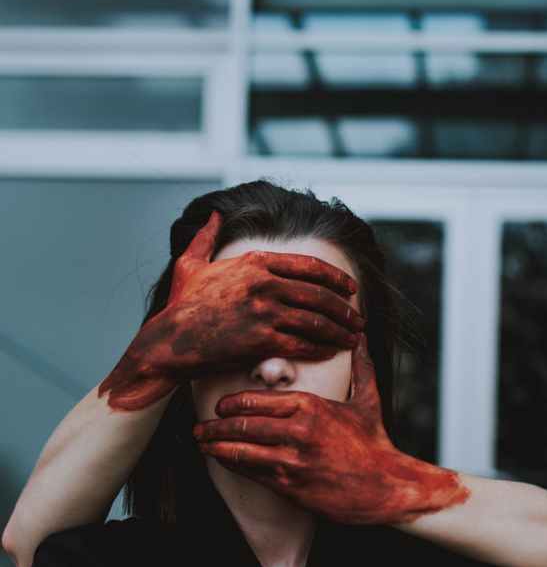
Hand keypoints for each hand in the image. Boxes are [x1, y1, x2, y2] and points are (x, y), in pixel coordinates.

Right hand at [98, 210, 364, 410]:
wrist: (168, 342)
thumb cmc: (180, 306)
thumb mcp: (191, 264)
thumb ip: (206, 237)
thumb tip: (212, 215)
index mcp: (254, 263)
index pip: (308, 266)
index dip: (334, 278)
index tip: (349, 288)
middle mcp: (263, 284)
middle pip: (319, 294)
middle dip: (344, 308)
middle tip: (358, 318)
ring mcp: (264, 312)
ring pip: (316, 320)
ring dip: (340, 330)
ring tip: (353, 337)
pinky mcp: (261, 340)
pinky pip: (303, 343)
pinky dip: (323, 347)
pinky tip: (333, 351)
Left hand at [193, 333, 469, 524]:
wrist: (388, 486)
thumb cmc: (376, 443)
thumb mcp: (369, 400)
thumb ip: (361, 368)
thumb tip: (362, 339)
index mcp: (310, 405)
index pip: (258, 399)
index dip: (233, 403)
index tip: (220, 405)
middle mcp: (298, 429)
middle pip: (243, 423)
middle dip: (216, 425)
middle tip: (200, 426)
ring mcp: (292, 458)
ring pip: (241, 448)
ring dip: (217, 446)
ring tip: (202, 443)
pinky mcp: (291, 485)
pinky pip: (252, 472)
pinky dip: (233, 465)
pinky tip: (222, 461)